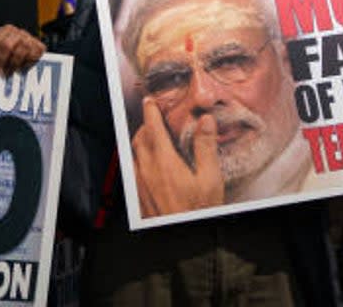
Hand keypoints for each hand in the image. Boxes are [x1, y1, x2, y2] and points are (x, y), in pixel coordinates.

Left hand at [0, 25, 45, 78]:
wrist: (33, 47)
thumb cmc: (12, 52)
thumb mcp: (1, 50)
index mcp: (6, 30)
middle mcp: (18, 32)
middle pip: (5, 46)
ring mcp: (29, 39)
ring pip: (18, 54)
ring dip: (10, 67)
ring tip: (6, 75)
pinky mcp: (39, 48)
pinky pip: (30, 59)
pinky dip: (24, 67)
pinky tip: (20, 70)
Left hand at [131, 99, 223, 217]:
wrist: (183, 240)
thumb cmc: (198, 210)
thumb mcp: (210, 178)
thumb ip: (205, 147)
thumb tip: (205, 121)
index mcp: (165, 162)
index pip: (153, 128)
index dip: (151, 112)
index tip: (150, 102)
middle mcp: (148, 171)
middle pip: (139, 139)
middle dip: (145, 126)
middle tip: (154, 120)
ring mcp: (141, 185)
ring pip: (133, 155)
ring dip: (140, 143)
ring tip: (151, 140)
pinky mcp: (139, 197)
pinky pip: (133, 172)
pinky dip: (138, 161)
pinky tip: (148, 166)